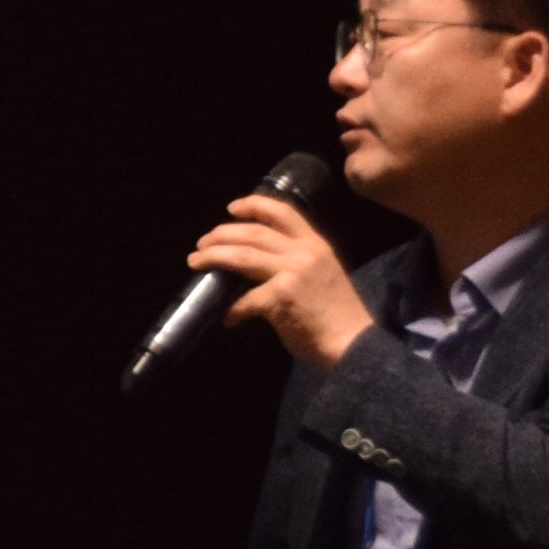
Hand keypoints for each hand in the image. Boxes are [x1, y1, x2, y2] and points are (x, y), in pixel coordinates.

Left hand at [188, 192, 371, 371]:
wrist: (353, 343)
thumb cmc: (338, 315)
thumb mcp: (323, 275)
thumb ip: (297, 263)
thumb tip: (260, 265)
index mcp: (316, 245)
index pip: (283, 212)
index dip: (254, 205)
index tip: (232, 208)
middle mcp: (304, 252)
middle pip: (252, 233)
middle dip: (221, 234)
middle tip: (202, 243)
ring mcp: (292, 272)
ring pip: (241, 255)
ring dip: (213, 257)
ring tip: (195, 262)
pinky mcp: (280, 297)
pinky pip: (244, 300)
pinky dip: (231, 310)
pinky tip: (228, 319)